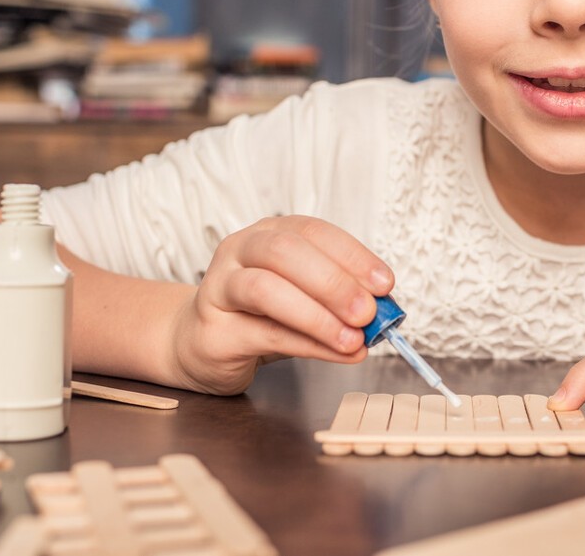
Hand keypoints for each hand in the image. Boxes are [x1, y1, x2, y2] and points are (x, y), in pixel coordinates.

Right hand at [167, 215, 392, 394]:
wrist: (199, 343)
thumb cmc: (258, 315)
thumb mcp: (302, 299)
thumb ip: (336, 302)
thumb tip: (382, 316)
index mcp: (268, 232)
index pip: (313, 232)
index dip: (353, 255)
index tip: (385, 283)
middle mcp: (240, 250)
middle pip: (286, 252)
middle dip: (334, 282)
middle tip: (368, 312)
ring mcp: (220, 286)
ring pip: (266, 289)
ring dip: (317, 315)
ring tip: (353, 338)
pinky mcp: (214, 329)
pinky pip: (263, 332)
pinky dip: (307, 344)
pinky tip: (337, 353)